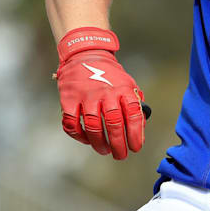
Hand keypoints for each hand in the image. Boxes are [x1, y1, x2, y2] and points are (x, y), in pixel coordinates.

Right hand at [54, 27, 145, 158]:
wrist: (85, 55)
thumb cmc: (110, 76)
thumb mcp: (128, 84)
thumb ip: (134, 105)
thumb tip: (140, 131)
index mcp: (123, 89)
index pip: (134, 114)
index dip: (136, 134)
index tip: (136, 148)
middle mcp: (106, 92)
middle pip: (114, 123)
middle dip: (118, 144)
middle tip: (121, 155)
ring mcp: (86, 95)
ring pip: (93, 126)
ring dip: (99, 143)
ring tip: (104, 150)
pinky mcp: (69, 99)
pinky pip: (72, 123)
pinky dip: (79, 136)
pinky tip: (86, 140)